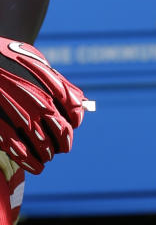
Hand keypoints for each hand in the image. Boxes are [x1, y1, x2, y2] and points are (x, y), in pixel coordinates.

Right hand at [0, 38, 92, 174]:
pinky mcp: (2, 128)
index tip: (71, 126)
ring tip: (46, 156)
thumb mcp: (38, 63)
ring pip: (44, 147)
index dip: (74, 122)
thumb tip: (80, 104)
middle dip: (63, 143)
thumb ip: (60, 83)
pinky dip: (30, 163)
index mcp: (53, 88)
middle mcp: (41, 105)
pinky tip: (35, 166)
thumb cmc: (10, 58)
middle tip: (61, 147)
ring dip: (48, 155)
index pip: (74, 114)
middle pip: (62, 134)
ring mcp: (21, 119)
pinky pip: (20, 152)